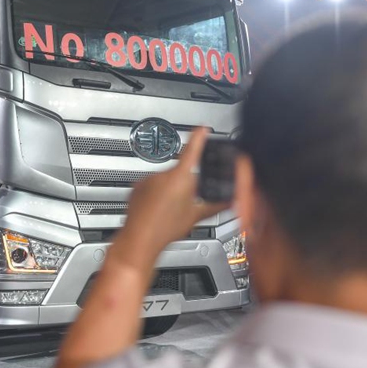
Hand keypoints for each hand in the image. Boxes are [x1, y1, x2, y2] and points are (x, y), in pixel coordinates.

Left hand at [119, 128, 229, 257]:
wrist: (139, 239)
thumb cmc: (165, 229)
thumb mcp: (195, 216)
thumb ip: (215, 205)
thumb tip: (229, 201)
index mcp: (180, 177)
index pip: (193, 150)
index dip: (199, 138)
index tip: (202, 128)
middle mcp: (162, 174)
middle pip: (179, 173)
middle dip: (184, 185)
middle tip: (183, 204)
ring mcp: (148, 179)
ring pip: (164, 181)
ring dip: (168, 192)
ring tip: (167, 211)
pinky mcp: (137, 186)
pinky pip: (150, 187)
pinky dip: (154, 195)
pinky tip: (157, 209)